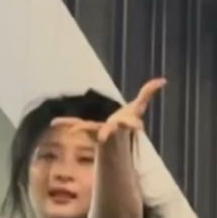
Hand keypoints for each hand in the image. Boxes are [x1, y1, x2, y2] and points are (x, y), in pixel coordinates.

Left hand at [50, 78, 166, 142]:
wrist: (115, 137)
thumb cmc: (126, 119)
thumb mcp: (138, 106)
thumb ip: (148, 93)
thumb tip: (163, 80)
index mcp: (122, 124)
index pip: (130, 124)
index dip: (134, 124)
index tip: (139, 127)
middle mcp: (110, 130)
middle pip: (110, 131)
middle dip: (108, 133)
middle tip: (105, 137)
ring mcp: (97, 130)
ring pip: (88, 129)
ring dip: (80, 128)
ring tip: (70, 127)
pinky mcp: (86, 129)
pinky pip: (74, 123)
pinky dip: (65, 123)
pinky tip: (54, 122)